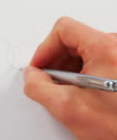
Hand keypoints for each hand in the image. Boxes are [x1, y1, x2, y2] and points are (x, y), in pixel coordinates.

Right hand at [23, 16, 116, 139]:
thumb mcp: (68, 109)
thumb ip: (39, 88)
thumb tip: (31, 76)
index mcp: (105, 48)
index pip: (64, 30)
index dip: (45, 49)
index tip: (39, 67)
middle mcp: (116, 46)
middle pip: (73, 38)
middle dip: (55, 60)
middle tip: (48, 81)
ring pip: (82, 49)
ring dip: (67, 67)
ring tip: (66, 90)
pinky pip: (94, 58)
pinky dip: (81, 71)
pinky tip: (79, 91)